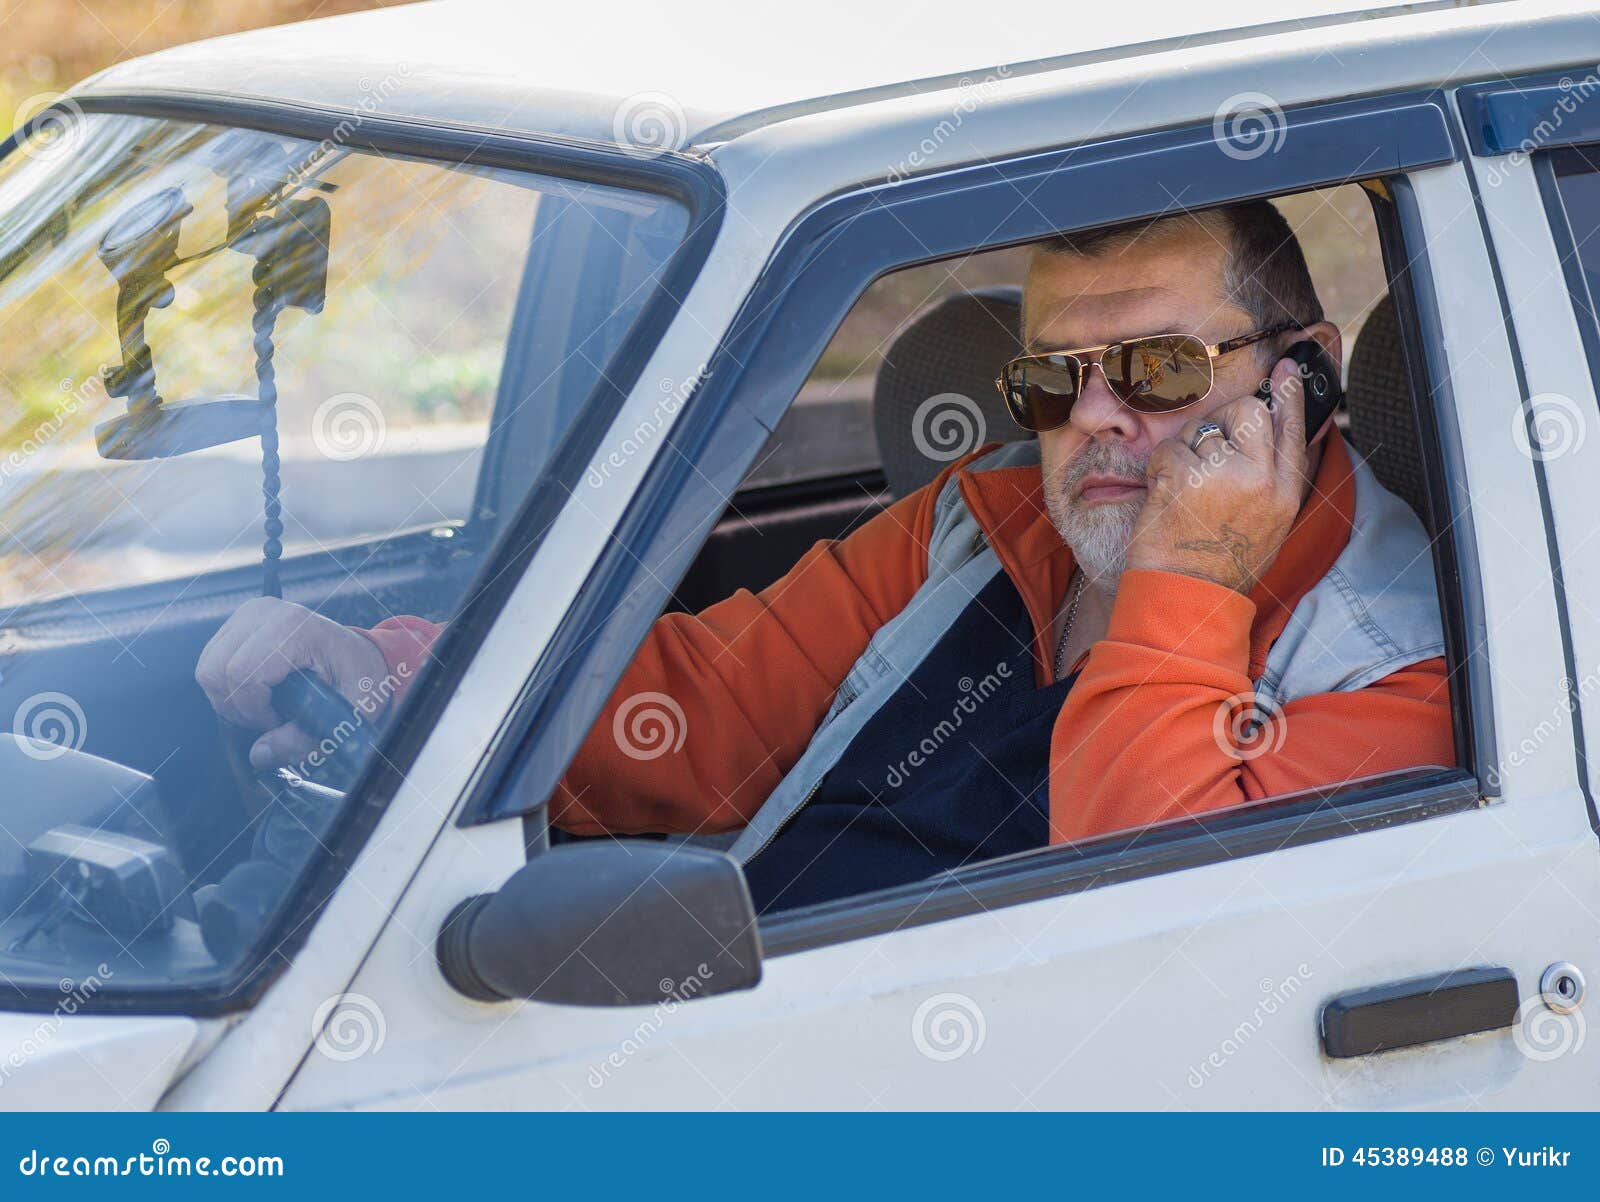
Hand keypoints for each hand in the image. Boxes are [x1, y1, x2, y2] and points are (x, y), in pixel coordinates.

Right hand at [195, 596, 388, 769]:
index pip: (242, 673)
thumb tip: (260, 754)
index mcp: (294, 627)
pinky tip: (256, 692)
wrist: (361, 655)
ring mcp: (248, 615)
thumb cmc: (359, 677)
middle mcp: (265, 613)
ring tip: (265, 706)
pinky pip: (211, 662)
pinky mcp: (238, 623)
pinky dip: (227, 687)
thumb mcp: (348, 712)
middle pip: (216, 671)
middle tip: (269, 718)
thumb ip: (305, 739)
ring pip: (208, 668)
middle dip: (238, 708)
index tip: (277, 721)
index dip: (253, 709)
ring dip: (230, 699)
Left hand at [1123, 358, 1311, 592]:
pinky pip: (1169, 448)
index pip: (1294, 429)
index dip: (1289, 395)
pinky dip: (1159, 468)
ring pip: (1201, 429)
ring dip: (1184, 453)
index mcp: (1285, 492)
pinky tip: (1164, 497)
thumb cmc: (1220, 565)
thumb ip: (1272, 480)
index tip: (1287, 367)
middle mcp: (1261, 479)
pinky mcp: (1185, 477)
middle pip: (1247, 412)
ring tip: (1183, 492)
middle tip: (1205, 450)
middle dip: (1221, 420)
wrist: (1186, 598)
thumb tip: (1277, 434)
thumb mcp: (1267, 525)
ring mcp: (1223, 476)